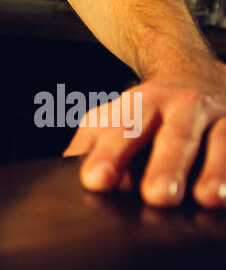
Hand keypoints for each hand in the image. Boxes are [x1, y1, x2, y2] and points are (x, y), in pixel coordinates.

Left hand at [63, 58, 225, 208]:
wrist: (199, 70)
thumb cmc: (152, 109)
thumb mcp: (119, 116)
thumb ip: (93, 142)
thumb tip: (60, 172)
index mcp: (146, 103)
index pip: (125, 128)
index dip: (111, 155)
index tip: (96, 182)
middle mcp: (187, 106)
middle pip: (177, 135)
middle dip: (167, 165)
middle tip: (157, 196)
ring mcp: (225, 116)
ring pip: (224, 141)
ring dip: (218, 170)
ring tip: (209, 199)